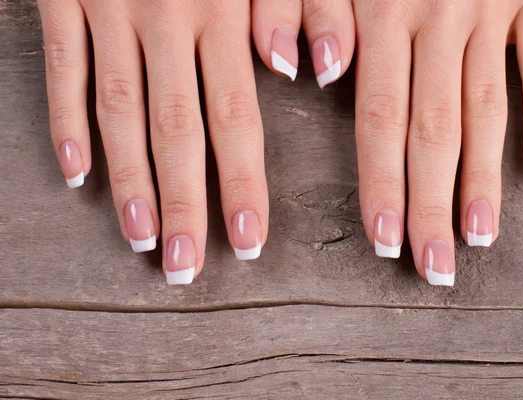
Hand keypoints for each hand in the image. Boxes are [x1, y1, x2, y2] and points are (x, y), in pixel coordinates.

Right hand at [38, 0, 269, 283]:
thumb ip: (288, 1)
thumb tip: (299, 69)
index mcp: (220, 11)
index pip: (236, 118)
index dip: (241, 183)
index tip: (247, 242)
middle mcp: (164, 19)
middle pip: (175, 131)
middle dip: (185, 203)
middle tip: (188, 267)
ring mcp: (108, 9)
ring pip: (119, 113)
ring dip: (129, 181)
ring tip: (143, 238)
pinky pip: (63, 69)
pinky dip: (67, 123)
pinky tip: (77, 174)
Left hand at [260, 0, 522, 285]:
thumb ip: (309, 4)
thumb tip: (311, 72)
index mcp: (383, 13)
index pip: (379, 119)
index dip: (384, 184)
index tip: (386, 240)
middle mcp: (439, 20)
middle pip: (434, 132)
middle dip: (431, 204)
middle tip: (431, 267)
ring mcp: (492, 10)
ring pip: (487, 111)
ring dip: (483, 180)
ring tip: (476, 238)